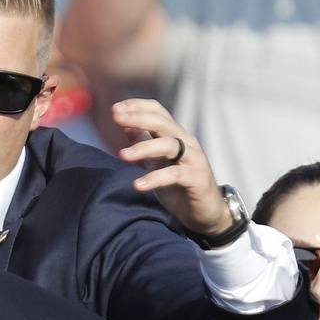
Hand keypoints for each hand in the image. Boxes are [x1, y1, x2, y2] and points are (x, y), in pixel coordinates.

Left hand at [112, 98, 232, 236]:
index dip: (137, 106)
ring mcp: (194, 159)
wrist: (205, 212)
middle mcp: (186, 142)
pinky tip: (138, 185)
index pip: (158, 111)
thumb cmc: (178, 185)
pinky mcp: (197, 178)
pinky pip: (175, 174)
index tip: (115, 108)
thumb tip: (125, 126)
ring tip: (122, 155)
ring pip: (169, 145)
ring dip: (143, 148)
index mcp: (175, 135)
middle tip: (116, 118)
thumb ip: (144, 142)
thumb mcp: (156, 162)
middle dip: (137, 117)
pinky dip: (155, 178)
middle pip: (162, 122)